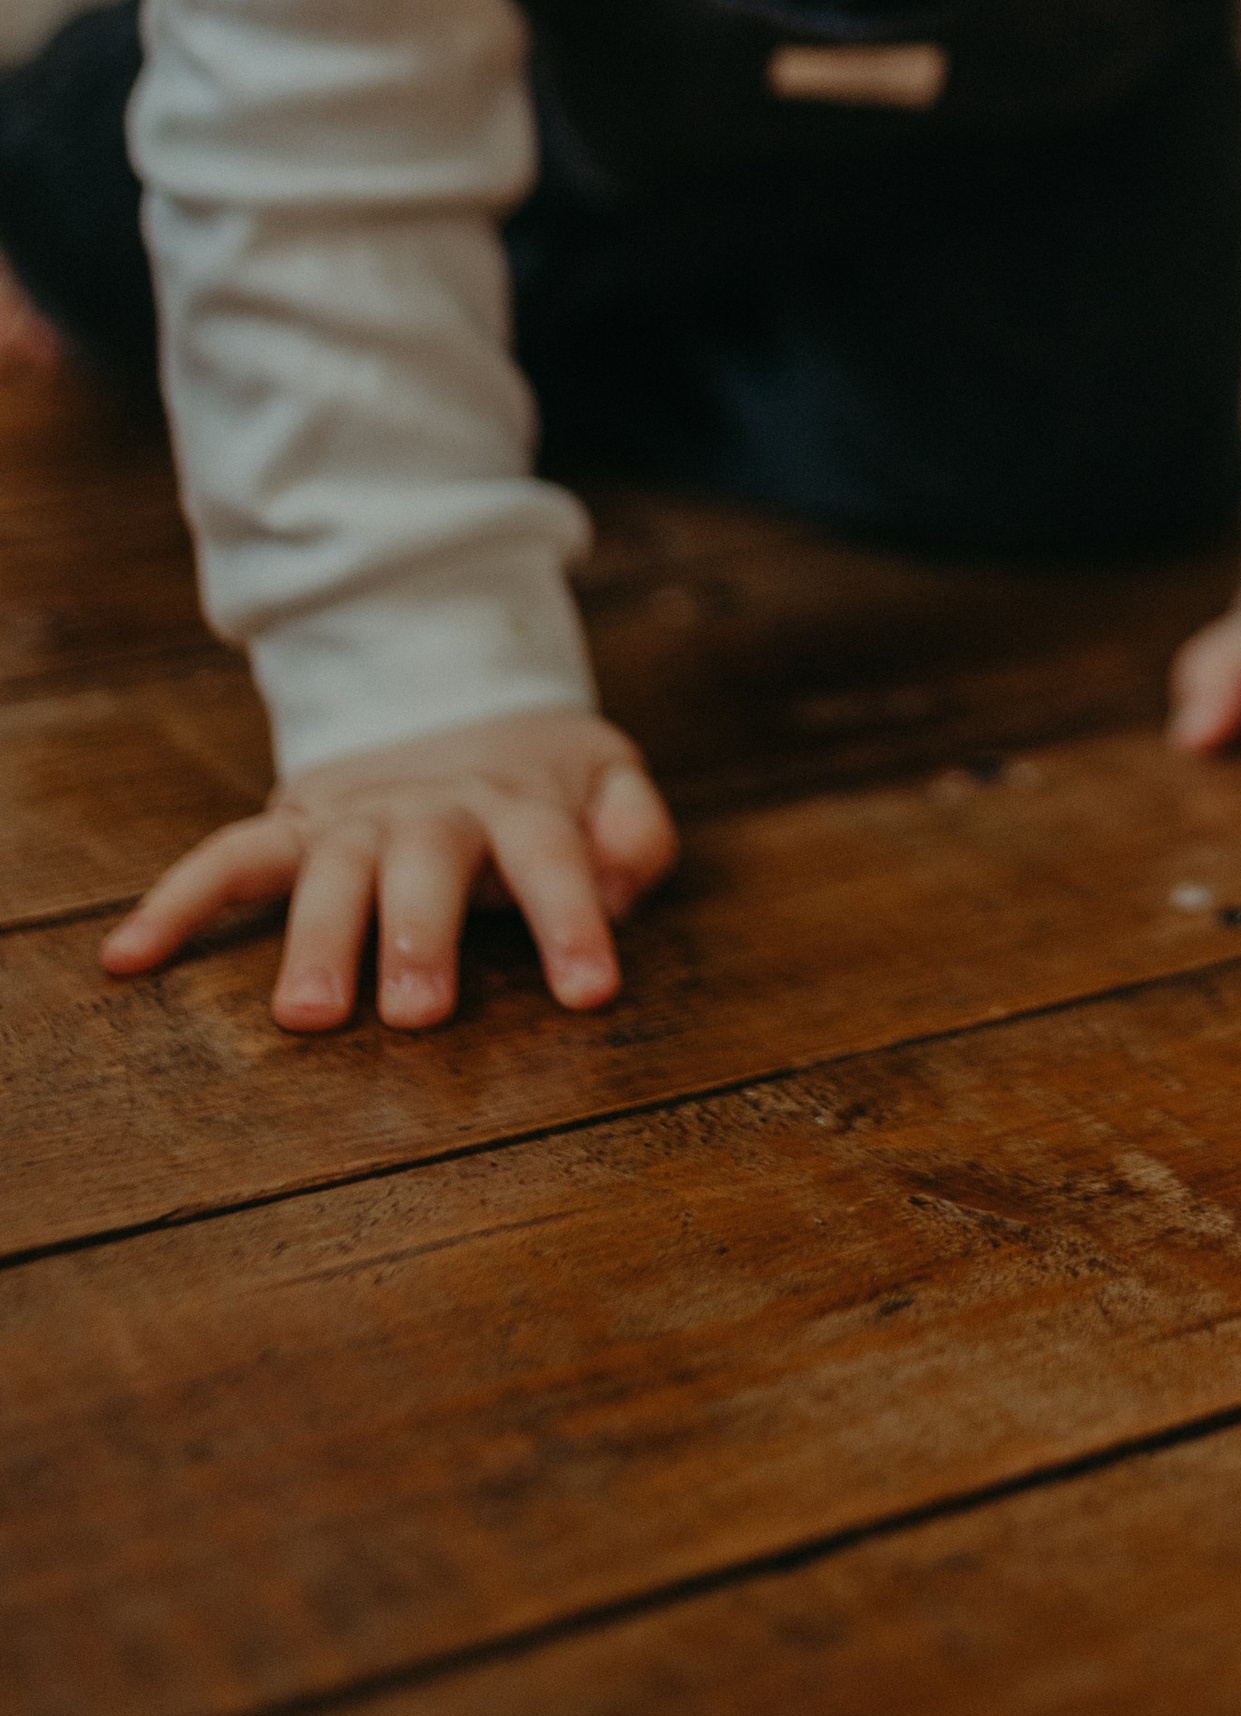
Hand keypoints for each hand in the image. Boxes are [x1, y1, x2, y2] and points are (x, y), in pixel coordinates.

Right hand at [99, 710, 678, 1032]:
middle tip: (421, 1015)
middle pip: (426, 864)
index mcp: (518, 803)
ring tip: (305, 1016)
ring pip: (331, 871)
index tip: (590, 993)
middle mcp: (432, 808)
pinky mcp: (294, 826)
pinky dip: (177, 901)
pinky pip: (228, 858)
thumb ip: (635, 829)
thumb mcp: (609, 780)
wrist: (456, 699)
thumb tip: (622, 881)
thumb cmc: (542, 781)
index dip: (572, 921)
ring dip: (316, 939)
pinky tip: (129, 958)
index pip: (551, 857)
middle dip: (422, 936)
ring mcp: (356, 818)